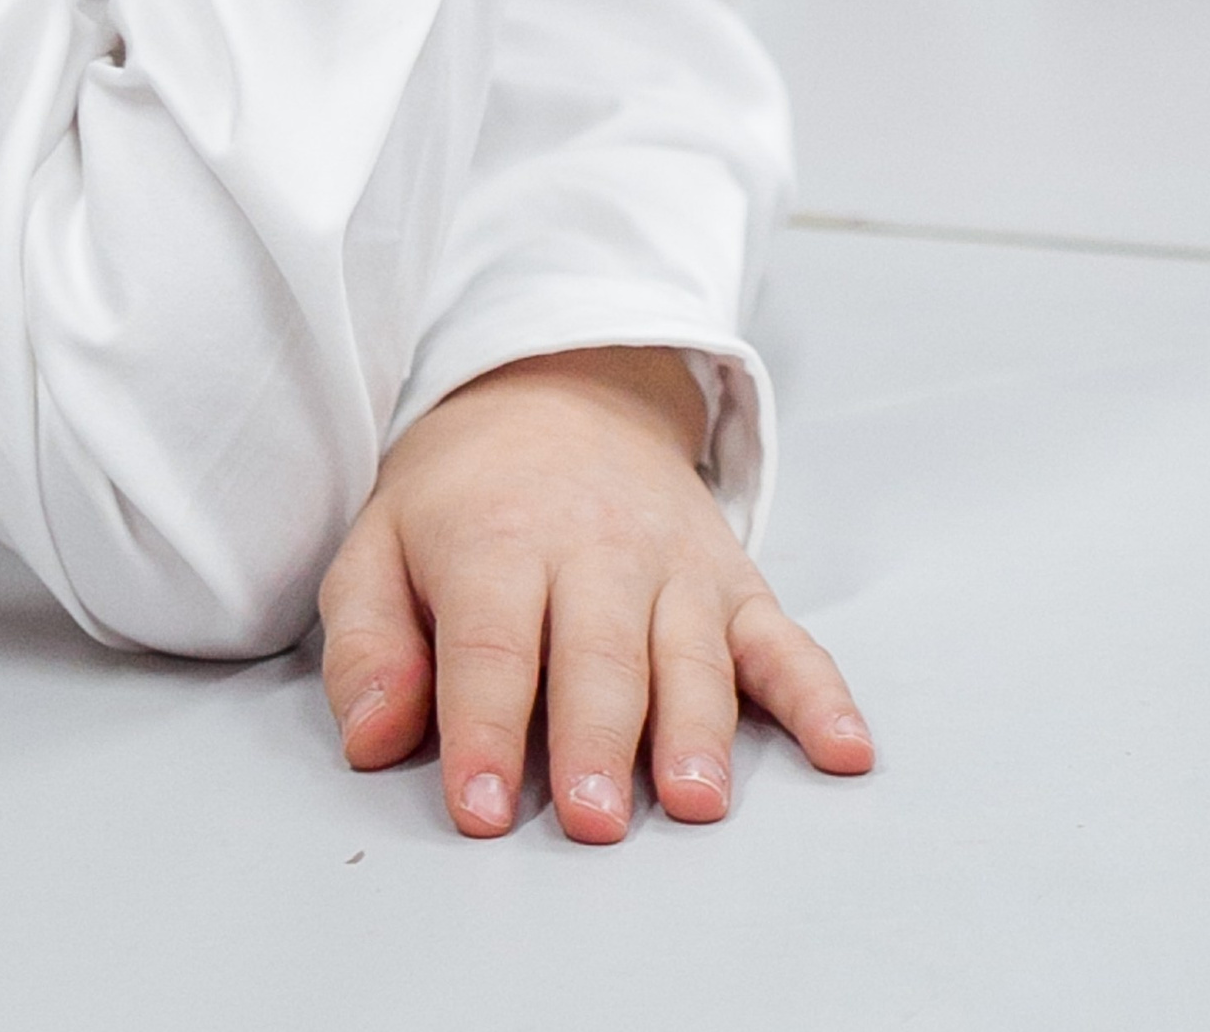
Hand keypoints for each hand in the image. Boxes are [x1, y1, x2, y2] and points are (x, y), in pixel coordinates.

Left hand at [318, 347, 871, 842]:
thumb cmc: (459, 499)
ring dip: (695, 728)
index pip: (492, 644)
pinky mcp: (734, 581)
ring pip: (690, 653)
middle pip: (598, 654)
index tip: (480, 808)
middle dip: (594, 740)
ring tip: (692, 802)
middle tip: (589, 822)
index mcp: (497, 540)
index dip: (485, 728)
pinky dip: (820, 694)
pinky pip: (784, 640)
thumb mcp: (378, 545)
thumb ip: (365, 642)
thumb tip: (374, 739)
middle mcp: (595, 549)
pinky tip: (844, 750)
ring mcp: (675, 565)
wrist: (557, 387)